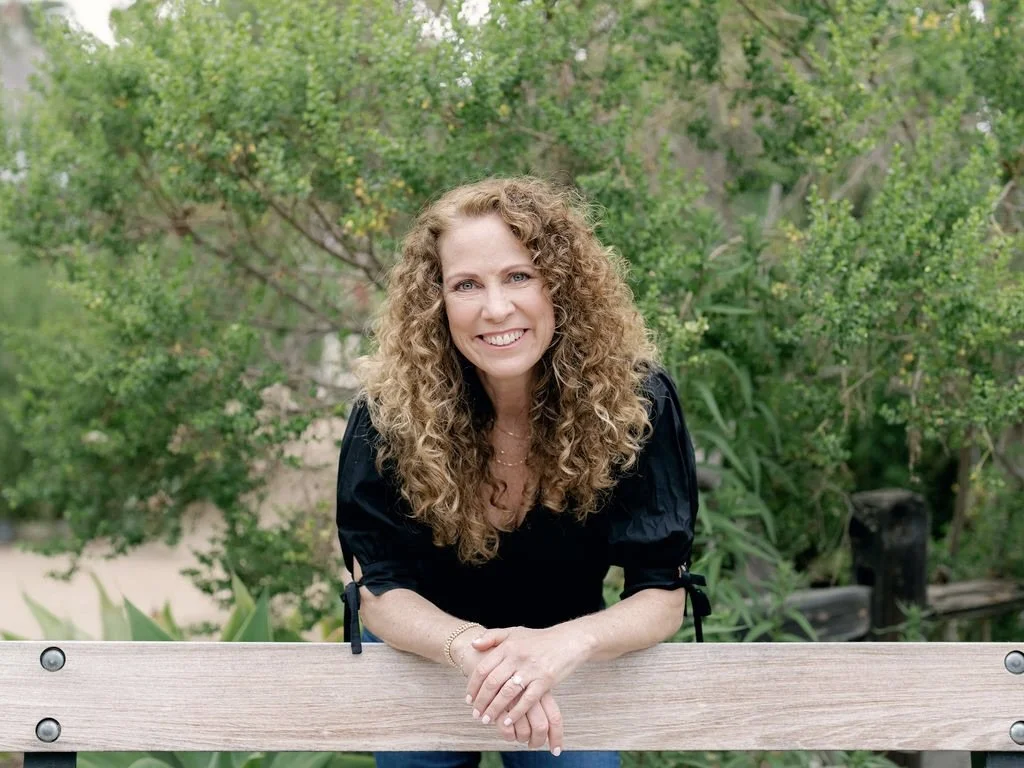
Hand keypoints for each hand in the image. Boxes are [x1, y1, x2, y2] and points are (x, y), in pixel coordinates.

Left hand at [465, 625, 590, 735]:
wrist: (568, 640)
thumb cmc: (539, 639)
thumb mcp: (514, 632)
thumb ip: (492, 636)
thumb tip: (473, 644)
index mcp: (508, 646)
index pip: (483, 669)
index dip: (473, 686)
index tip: (468, 700)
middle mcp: (517, 657)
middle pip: (492, 683)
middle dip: (481, 702)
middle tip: (476, 715)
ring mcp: (531, 669)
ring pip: (507, 693)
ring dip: (494, 710)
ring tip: (487, 720)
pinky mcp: (545, 680)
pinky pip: (527, 700)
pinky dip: (515, 713)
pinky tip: (508, 722)